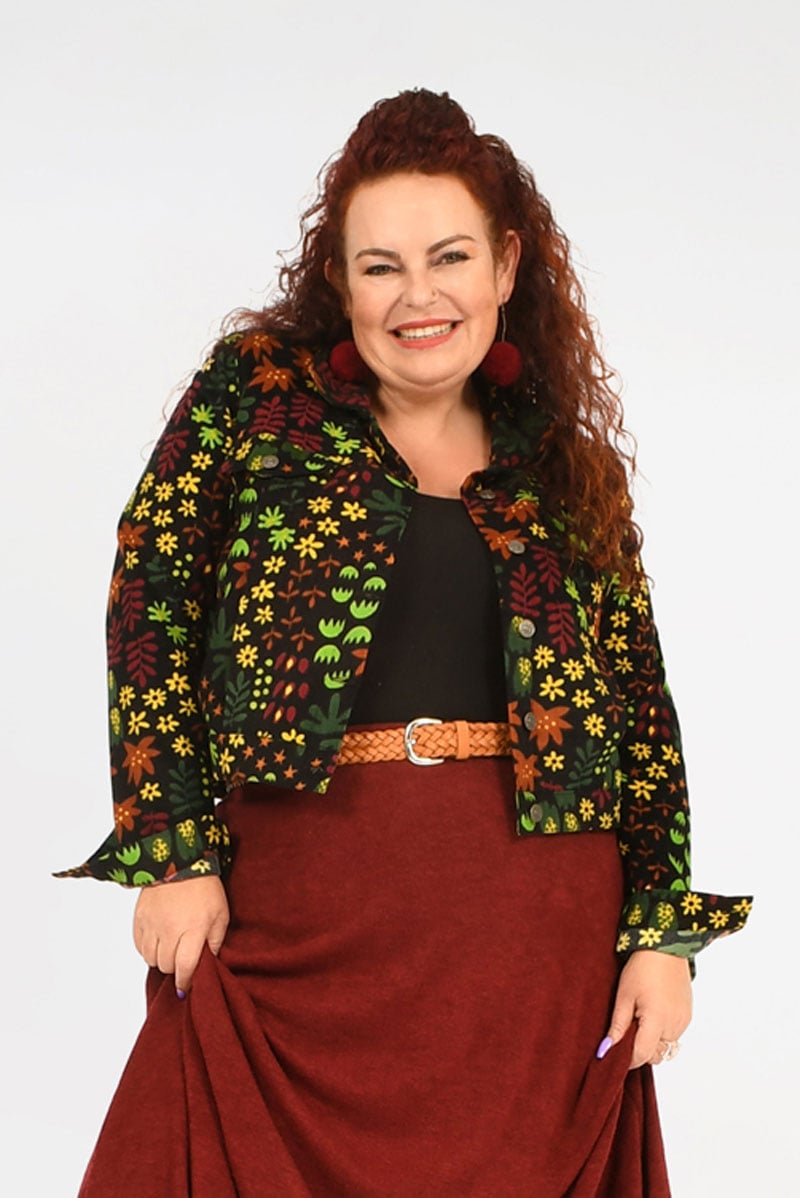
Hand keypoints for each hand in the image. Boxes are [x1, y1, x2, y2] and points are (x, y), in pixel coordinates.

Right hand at [133, 874, 229, 995]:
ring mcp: (152, 924)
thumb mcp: (221, 914)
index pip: (185, 967)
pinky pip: (139, 946)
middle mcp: (170, 929)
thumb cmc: (205, 888)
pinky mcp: (139, 918)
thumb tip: (209, 963)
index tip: (186, 988)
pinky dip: (148, 949)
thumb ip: (216, 941)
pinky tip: (159, 940)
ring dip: (161, 959)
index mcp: (193, 928)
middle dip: (176, 967)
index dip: (186, 982)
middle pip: (167, 966)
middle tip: (182, 959)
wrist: (180, 861)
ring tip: (171, 948)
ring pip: (151, 959)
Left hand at [597, 950, 691, 1068]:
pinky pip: (673, 1035)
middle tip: (625, 1032)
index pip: (642, 1055)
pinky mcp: (687, 1015)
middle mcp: (674, 1025)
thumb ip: (617, 1026)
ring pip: (665, 1047)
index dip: (626, 1059)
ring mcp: (683, 1021)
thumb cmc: (643, 968)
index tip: (614, 1053)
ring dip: (652, 1042)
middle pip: (655, 1055)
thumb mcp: (624, 996)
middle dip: (639, 1051)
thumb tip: (606, 1049)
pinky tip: (652, 1014)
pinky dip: (662, 1033)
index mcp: (657, 1021)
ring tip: (639, 1020)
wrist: (666, 948)